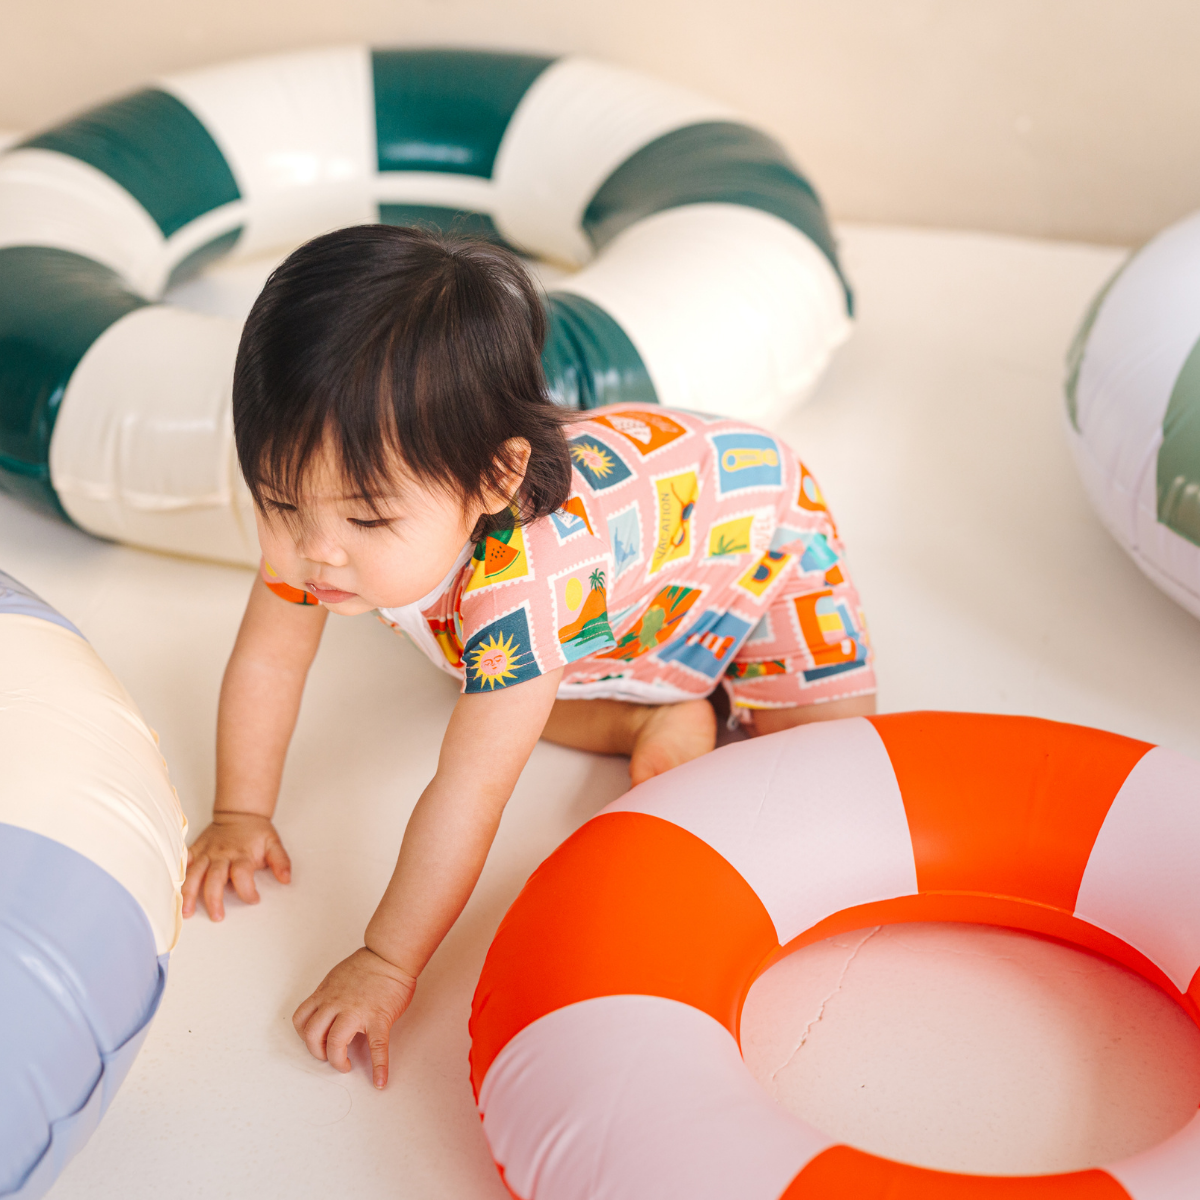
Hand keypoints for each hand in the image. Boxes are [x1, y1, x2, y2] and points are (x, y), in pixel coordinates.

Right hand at [182, 811, 291, 920]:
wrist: (240, 813)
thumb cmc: (257, 832)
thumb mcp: (274, 843)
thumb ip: (281, 862)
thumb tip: (287, 879)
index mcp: (242, 855)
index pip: (243, 874)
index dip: (248, 890)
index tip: (254, 900)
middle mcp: (222, 855)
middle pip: (215, 878)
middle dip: (214, 899)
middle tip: (217, 916)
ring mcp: (207, 853)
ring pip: (194, 874)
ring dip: (189, 893)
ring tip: (187, 912)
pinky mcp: (196, 850)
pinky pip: (184, 861)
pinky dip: (178, 874)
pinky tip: (171, 889)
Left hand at [292, 947, 416, 1087]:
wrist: (390, 955)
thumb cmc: (368, 964)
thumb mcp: (338, 976)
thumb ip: (330, 995)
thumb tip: (328, 1012)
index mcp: (326, 994)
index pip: (301, 1019)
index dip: (304, 1035)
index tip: (314, 1041)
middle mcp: (336, 1004)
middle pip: (312, 1035)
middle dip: (317, 1052)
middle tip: (329, 1056)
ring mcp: (356, 1012)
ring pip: (334, 1043)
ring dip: (337, 1060)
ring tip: (345, 1065)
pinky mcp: (378, 1018)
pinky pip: (376, 1046)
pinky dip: (379, 1067)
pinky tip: (380, 1080)